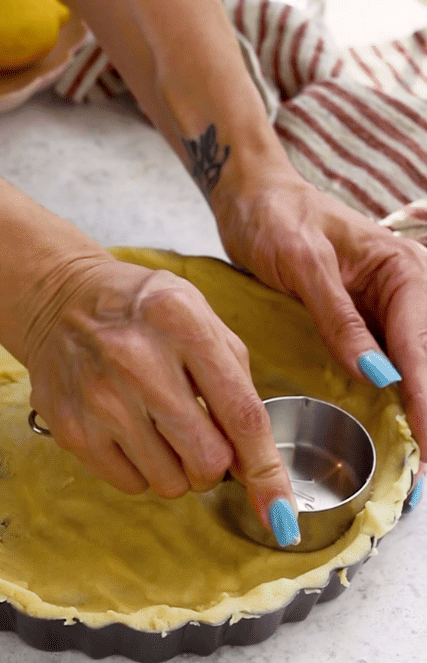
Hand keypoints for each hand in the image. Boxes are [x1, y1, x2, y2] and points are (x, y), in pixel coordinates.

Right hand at [21, 251, 298, 536]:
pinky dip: (140, 468)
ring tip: (158, 427)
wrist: (56, 298)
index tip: (282, 514)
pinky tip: (127, 429)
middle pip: (208, 458)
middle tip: (199, 437)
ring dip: (177, 468)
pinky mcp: (72, 427)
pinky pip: (131, 484)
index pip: (240, 413)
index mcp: (181, 322)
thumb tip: (256, 464)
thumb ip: (235, 380)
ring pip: (171, 482)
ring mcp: (100, 396)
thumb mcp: (197, 315)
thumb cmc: (139, 309)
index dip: (267, 470)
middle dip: (215, 463)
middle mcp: (137, 358)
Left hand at [214, 170, 426, 477]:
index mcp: (402, 268)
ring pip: (420, 362)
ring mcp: (394, 305)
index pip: (421, 345)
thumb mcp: (300, 259)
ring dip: (422, 404)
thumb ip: (338, 315)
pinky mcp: (374, 319)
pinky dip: (405, 393)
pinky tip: (404, 426)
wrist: (253, 197)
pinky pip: (400, 360)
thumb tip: (377, 375)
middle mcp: (409, 287)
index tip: (426, 443)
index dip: (425, 398)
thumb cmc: (275, 216)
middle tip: (426, 464)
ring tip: (421, 452)